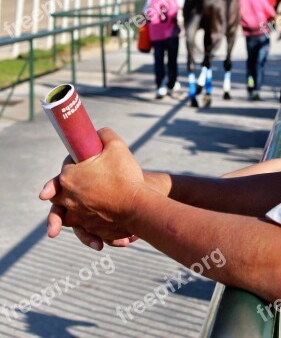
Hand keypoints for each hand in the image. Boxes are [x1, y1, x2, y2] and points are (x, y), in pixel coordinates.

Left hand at [39, 128, 144, 244]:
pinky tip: (94, 237)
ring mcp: (79, 217)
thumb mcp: (116, 145)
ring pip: (66, 217)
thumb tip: (99, 133)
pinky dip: (88, 233)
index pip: (64, 168)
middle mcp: (68, 200)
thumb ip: (104, 135)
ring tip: (65, 220)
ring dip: (65, 216)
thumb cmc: (126, 175)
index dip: (72, 163)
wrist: (139, 205)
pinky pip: (85, 231)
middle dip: (57, 192)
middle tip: (51, 193)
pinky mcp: (91, 230)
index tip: (79, 161)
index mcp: (69, 178)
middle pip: (56, 196)